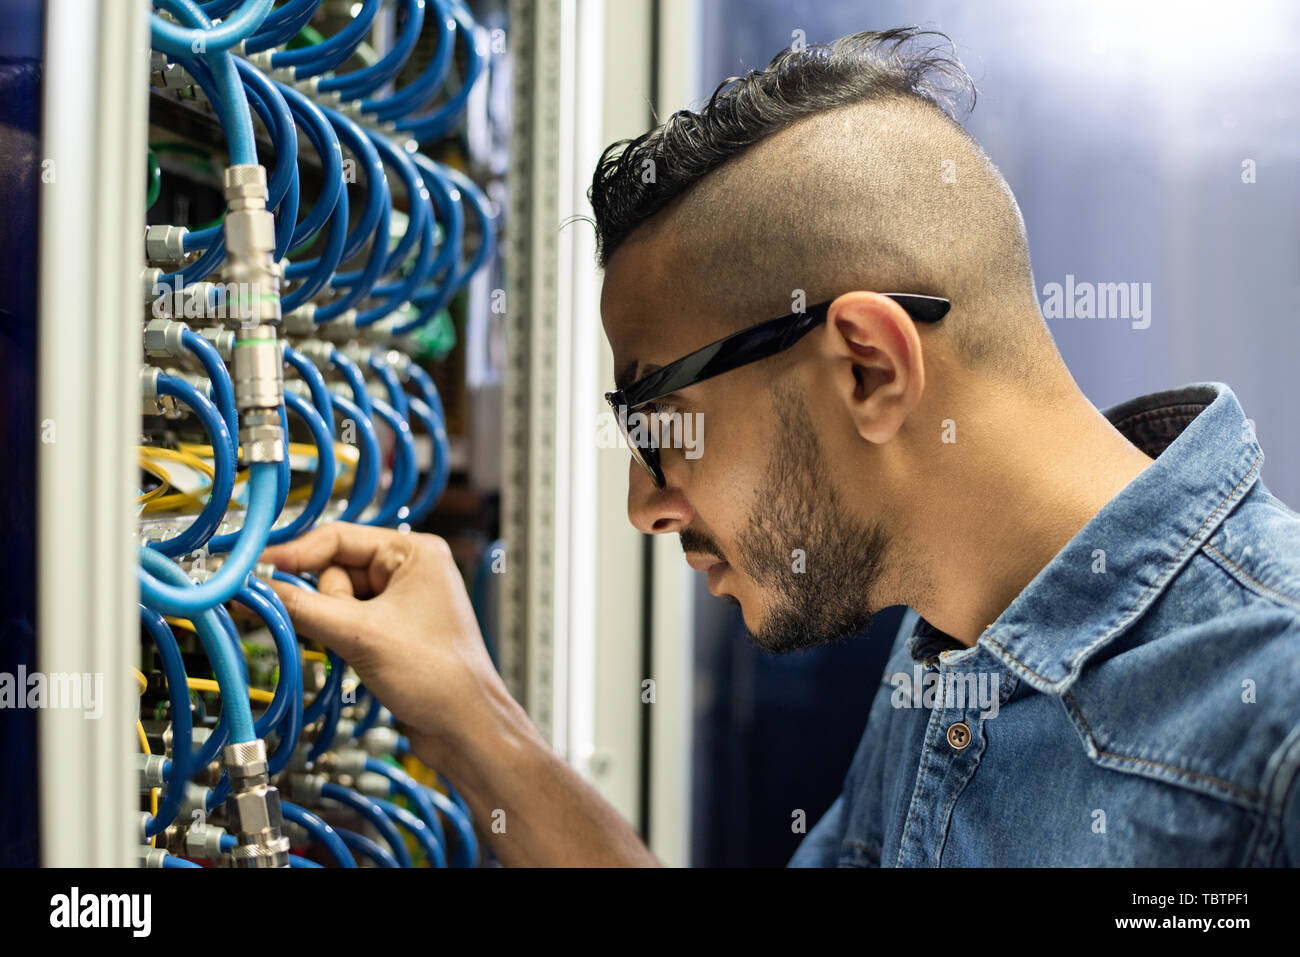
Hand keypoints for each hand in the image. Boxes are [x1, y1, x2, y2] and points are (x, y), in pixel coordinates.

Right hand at [261, 523, 504, 754]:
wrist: (465, 727)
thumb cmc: (437, 676)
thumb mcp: (360, 635)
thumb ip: (302, 608)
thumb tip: (256, 590)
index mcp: (414, 551)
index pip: (338, 536)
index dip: (295, 554)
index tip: (257, 571)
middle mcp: (410, 569)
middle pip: (335, 571)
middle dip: (327, 604)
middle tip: (341, 631)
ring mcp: (401, 600)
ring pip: (338, 601)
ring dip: (335, 626)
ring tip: (363, 651)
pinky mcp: (392, 630)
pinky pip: (348, 622)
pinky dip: (341, 638)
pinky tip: (358, 658)